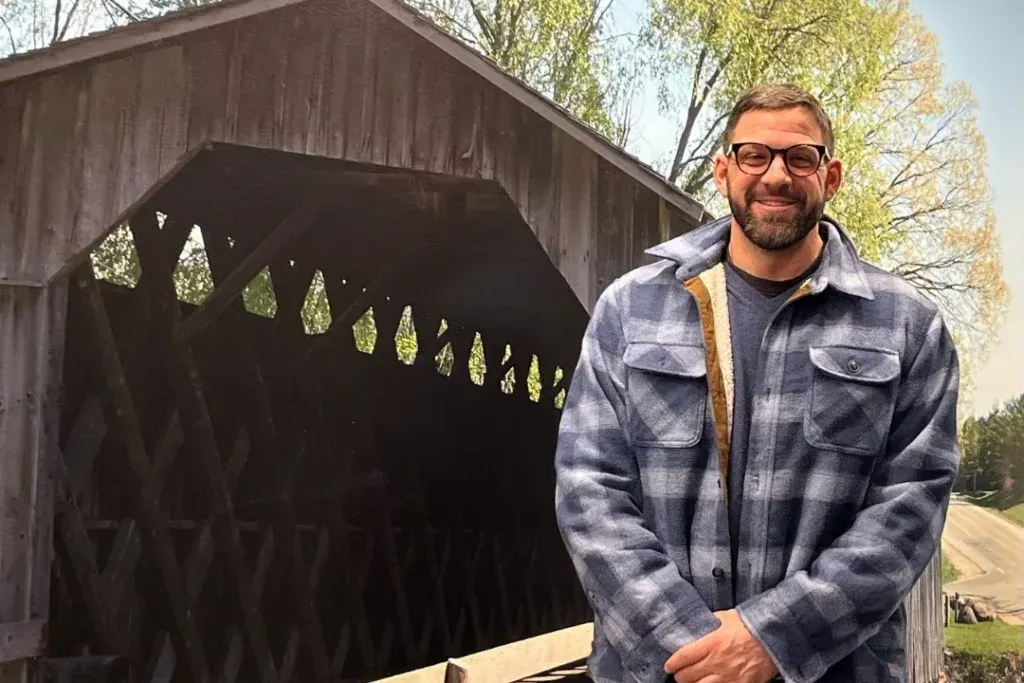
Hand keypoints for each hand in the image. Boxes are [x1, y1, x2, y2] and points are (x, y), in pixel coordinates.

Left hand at [663, 609, 778, 682]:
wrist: (774, 638)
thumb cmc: (750, 625)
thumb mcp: (726, 617)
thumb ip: (710, 620)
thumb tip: (698, 621)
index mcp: (711, 643)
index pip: (684, 657)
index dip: (673, 663)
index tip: (669, 666)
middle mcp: (716, 662)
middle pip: (688, 676)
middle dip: (680, 676)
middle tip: (679, 674)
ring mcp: (728, 677)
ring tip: (692, 681)